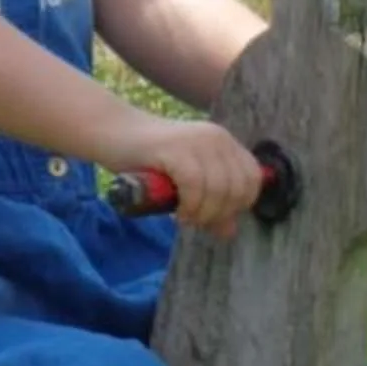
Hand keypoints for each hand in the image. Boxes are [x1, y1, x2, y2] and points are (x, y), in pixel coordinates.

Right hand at [114, 119, 261, 241]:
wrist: (113, 134)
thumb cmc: (149, 160)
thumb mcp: (188, 182)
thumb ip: (211, 202)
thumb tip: (229, 232)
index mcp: (224, 143)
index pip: (253, 178)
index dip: (240, 204)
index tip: (216, 215)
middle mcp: (217, 138)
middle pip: (238, 188)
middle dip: (220, 213)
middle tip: (196, 220)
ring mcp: (198, 142)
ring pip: (218, 190)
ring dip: (202, 214)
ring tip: (184, 218)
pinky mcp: (176, 149)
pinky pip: (195, 187)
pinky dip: (189, 206)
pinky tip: (177, 212)